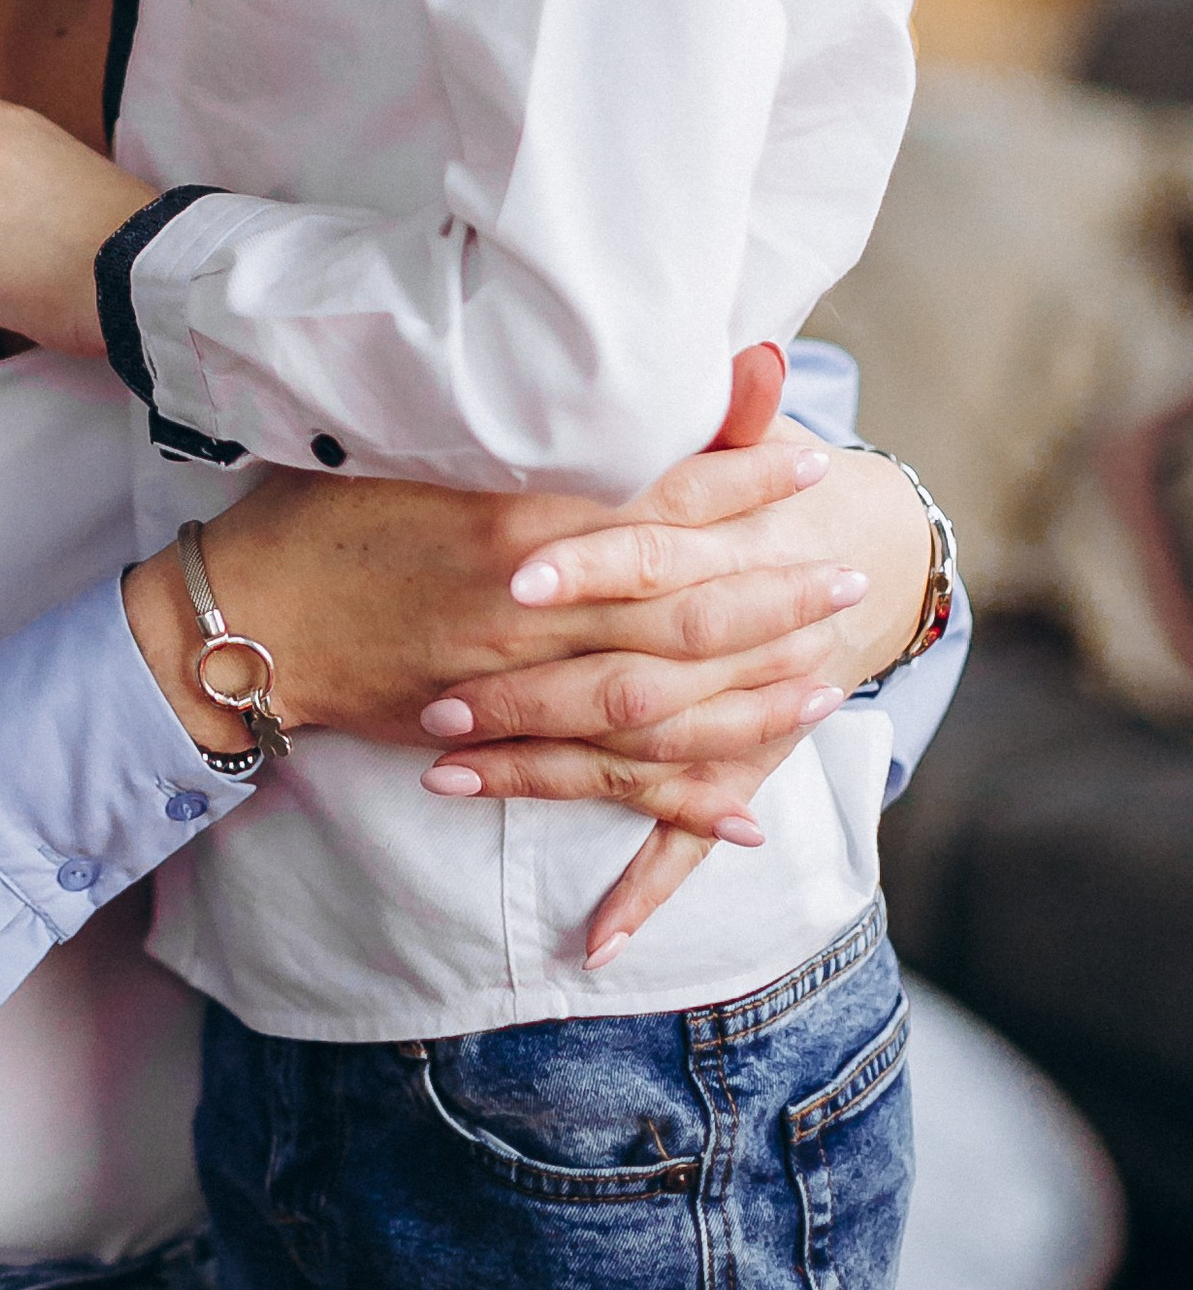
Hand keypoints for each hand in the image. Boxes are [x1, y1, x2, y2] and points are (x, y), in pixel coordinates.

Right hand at [122, 424, 865, 777]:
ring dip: (750, 696)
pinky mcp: (493, 739)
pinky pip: (603, 780)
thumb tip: (582, 383)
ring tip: (828, 681)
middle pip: (675, 607)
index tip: (803, 466)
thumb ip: (501, 424)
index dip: (733, 485)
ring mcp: (509, 685)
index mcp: (509, 521)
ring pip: (657, 699)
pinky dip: (678, 800)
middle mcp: (522, 608)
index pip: (647, 501)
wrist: (241, 621)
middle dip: (771, 595)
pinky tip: (747, 810)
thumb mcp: (405, 443)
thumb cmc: (317, 515)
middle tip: (849, 580)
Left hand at [408, 428, 932, 961]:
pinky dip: (644, 890)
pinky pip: (684, 837)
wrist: (856, 556)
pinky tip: (593, 944)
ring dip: (537, 769)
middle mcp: (724, 646)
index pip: (649, 556)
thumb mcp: (738, 440)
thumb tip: (746, 345)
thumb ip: (722, 406)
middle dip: (524, 694)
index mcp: (717, 553)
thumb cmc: (767, 486)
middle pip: (623, 675)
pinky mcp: (731, 767)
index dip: (587, 563)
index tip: (508, 574)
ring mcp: (732, 719)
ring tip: (441, 773)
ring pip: (630, 756)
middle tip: (433, 704)